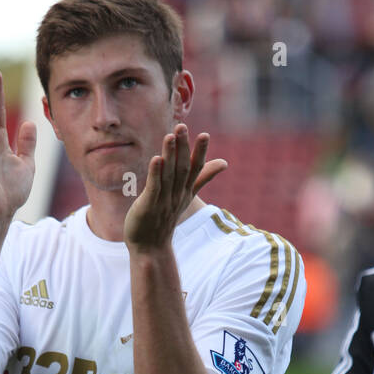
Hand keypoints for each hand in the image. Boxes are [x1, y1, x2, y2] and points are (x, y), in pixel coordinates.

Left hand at [124, 123, 226, 251]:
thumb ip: (203, 177)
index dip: (200, 152)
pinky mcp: (148, 207)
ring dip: (169, 156)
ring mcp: (163, 201)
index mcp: (186, 190)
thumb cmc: (166, 216)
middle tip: (182, 126)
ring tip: (170, 136)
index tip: (205, 135)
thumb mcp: (187, 195)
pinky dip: (154, 174)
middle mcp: (176, 195)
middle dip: (183, 148)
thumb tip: (225, 162)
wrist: (150, 246)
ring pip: (168, 176)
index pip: (195, 169)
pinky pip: (153, 189)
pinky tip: (155, 159)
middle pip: (181, 168)